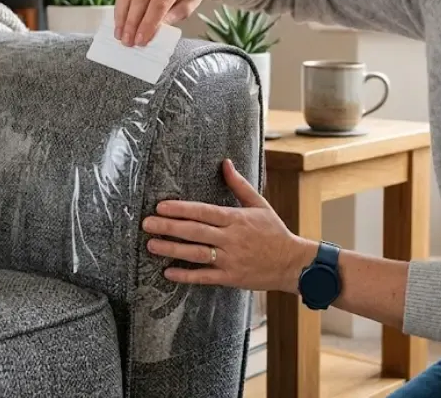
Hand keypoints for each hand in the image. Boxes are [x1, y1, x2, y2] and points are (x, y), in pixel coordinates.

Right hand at [113, 0, 215, 46]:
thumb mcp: (190, 4)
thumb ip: (172, 17)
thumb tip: (151, 32)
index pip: (159, 3)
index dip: (148, 23)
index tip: (141, 40)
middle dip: (132, 21)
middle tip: (127, 41)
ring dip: (121, 14)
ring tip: (120, 33)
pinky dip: (121, 3)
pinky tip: (120, 19)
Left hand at [142, 158, 318, 292]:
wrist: (293, 263)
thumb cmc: (274, 232)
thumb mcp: (260, 204)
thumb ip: (239, 185)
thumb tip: (225, 163)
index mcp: (236, 219)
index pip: (204, 211)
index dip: (181, 209)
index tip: (161, 206)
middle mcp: (231, 238)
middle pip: (195, 231)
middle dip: (169, 227)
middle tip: (147, 224)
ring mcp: (230, 259)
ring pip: (197, 254)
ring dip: (172, 250)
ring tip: (151, 245)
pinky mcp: (230, 277)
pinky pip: (205, 277)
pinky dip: (186, 275)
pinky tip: (169, 272)